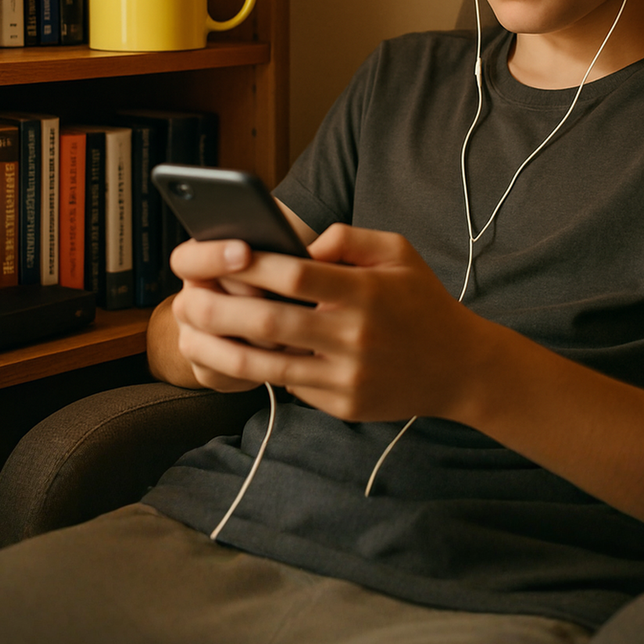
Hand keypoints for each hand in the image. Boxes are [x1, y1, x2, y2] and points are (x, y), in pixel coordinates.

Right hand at [170, 237, 287, 392]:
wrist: (266, 317)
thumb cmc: (279, 274)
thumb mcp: (280, 252)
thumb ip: (283, 244)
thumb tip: (311, 253)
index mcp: (197, 265)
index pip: (186, 260)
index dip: (212, 256)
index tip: (246, 251)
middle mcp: (189, 300)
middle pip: (205, 306)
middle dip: (248, 302)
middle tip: (281, 298)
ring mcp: (193, 337)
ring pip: (217, 342)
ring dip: (261, 338)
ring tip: (296, 329)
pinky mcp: (206, 369)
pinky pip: (229, 371)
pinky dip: (262, 364)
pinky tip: (292, 352)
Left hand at [172, 225, 494, 421]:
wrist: (460, 368)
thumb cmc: (422, 300)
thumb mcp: (399, 252)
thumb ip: (351, 237)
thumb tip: (304, 244)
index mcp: (365, 292)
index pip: (296, 275)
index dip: (253, 264)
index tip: (219, 253)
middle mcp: (354, 336)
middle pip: (271, 322)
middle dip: (219, 309)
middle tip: (183, 297)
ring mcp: (346, 376)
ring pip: (268, 365)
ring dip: (220, 349)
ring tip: (187, 332)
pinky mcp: (342, 405)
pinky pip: (289, 385)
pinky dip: (255, 369)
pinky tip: (225, 355)